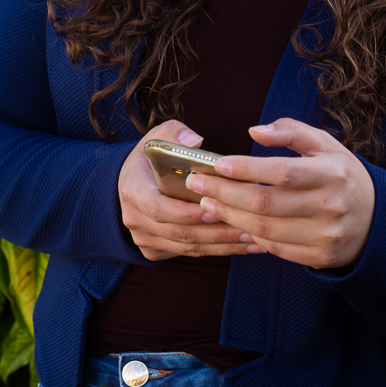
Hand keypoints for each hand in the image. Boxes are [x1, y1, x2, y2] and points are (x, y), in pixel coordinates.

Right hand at [117, 120, 264, 261]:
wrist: (130, 182)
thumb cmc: (149, 157)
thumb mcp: (157, 137)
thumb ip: (174, 133)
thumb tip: (195, 141)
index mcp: (134, 191)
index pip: (160, 209)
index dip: (188, 212)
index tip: (216, 208)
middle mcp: (136, 220)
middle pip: (180, 232)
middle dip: (216, 232)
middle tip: (249, 226)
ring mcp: (145, 239)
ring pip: (188, 248)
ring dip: (223, 245)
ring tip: (254, 238)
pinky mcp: (157, 250)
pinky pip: (190, 253)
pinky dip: (218, 250)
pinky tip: (244, 244)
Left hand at [182, 118, 375, 270]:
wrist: (375, 220)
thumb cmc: (341, 175)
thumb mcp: (325, 145)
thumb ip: (291, 132)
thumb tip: (254, 131)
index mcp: (333, 173)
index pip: (282, 172)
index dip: (247, 169)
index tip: (217, 164)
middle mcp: (330, 206)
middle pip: (267, 203)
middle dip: (225, 193)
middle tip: (197, 183)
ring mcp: (325, 235)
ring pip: (265, 229)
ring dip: (229, 216)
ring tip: (207, 202)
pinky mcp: (319, 257)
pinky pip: (275, 248)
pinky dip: (250, 235)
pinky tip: (232, 221)